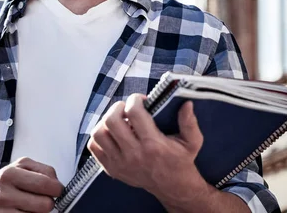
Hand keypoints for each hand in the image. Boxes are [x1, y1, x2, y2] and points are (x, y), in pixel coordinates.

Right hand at [0, 157, 63, 212]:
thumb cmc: (7, 180)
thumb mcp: (22, 166)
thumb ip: (44, 170)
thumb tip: (58, 185)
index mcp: (10, 174)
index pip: (46, 183)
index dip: (57, 188)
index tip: (57, 190)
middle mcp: (4, 194)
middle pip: (45, 204)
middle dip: (50, 202)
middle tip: (45, 199)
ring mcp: (2, 212)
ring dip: (41, 212)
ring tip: (33, 205)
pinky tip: (26, 211)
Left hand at [87, 94, 207, 205]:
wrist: (172, 186)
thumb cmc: (181, 161)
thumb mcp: (192, 142)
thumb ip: (190, 122)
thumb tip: (187, 103)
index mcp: (153, 145)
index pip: (134, 113)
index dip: (135, 100)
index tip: (141, 100)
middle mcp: (133, 154)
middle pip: (111, 121)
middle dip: (118, 107)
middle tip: (127, 108)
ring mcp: (119, 163)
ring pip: (99, 133)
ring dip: (106, 121)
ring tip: (119, 119)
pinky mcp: (111, 168)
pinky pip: (94, 147)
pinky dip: (100, 136)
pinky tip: (113, 133)